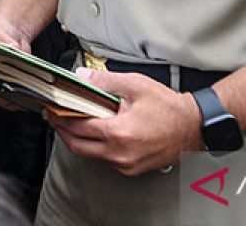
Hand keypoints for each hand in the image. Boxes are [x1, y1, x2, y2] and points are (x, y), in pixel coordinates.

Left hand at [44, 67, 202, 174]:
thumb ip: (105, 82)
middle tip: (55, 118)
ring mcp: (125, 164)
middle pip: (78, 146)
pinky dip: (94, 147)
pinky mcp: (131, 168)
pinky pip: (104, 159)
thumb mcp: (135, 85)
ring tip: (72, 122)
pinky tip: (94, 132)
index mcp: (119, 132)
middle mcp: (120, 153)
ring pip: (90, 155)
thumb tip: (82, 77)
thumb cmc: (168, 107)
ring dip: (77, 140)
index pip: (78, 127)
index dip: (61, 117)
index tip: (52, 109)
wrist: (193, 127)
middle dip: (63, 131)